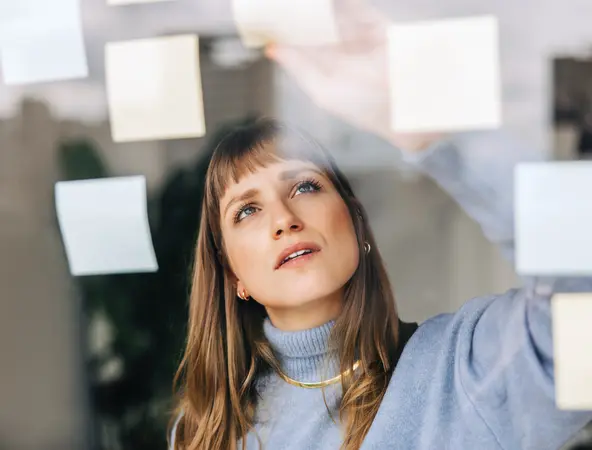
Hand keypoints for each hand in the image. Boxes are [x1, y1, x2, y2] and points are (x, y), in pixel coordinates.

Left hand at [264, 0, 444, 151]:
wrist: (407, 101)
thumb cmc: (364, 105)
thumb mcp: (323, 91)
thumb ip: (299, 68)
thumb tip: (272, 48)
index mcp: (326, 70)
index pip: (300, 46)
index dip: (283, 30)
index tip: (265, 16)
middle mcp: (340, 51)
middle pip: (313, 25)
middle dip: (296, 13)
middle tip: (275, 4)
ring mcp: (357, 35)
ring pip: (330, 12)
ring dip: (314, 7)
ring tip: (294, 3)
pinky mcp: (374, 22)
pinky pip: (352, 6)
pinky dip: (336, 3)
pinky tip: (318, 3)